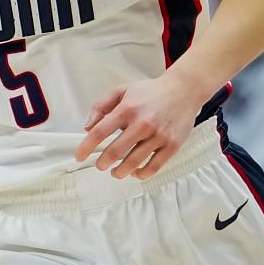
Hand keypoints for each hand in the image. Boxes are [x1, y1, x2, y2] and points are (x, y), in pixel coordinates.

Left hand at [75, 73, 205, 180]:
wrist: (184, 90)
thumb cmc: (151, 92)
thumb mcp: (122, 90)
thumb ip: (101, 106)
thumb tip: (87, 126)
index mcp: (127, 109)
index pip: (99, 132)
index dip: (86, 147)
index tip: (79, 157)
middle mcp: (142, 123)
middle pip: (115, 152)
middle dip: (103, 163)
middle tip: (100, 165)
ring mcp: (159, 136)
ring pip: (133, 163)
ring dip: (120, 172)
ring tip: (115, 172)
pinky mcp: (172, 145)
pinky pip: (154, 167)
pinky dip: (141, 174)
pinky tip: (135, 173)